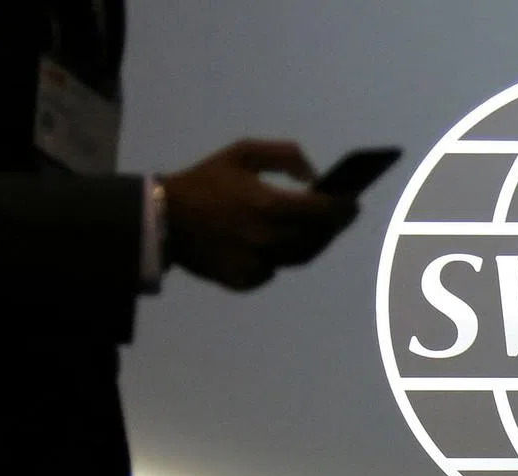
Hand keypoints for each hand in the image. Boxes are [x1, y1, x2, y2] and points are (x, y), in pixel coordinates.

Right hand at [160, 139, 358, 290]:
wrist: (162, 219)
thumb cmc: (206, 181)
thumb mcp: (244, 152)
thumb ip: (286, 155)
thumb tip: (315, 177)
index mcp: (268, 206)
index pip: (324, 212)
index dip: (344, 208)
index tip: (355, 202)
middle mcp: (267, 239)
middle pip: (318, 237)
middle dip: (335, 225)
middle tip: (345, 214)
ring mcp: (256, 264)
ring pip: (301, 257)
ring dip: (315, 241)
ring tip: (322, 227)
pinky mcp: (245, 280)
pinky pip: (276, 269)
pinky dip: (283, 255)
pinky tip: (286, 241)